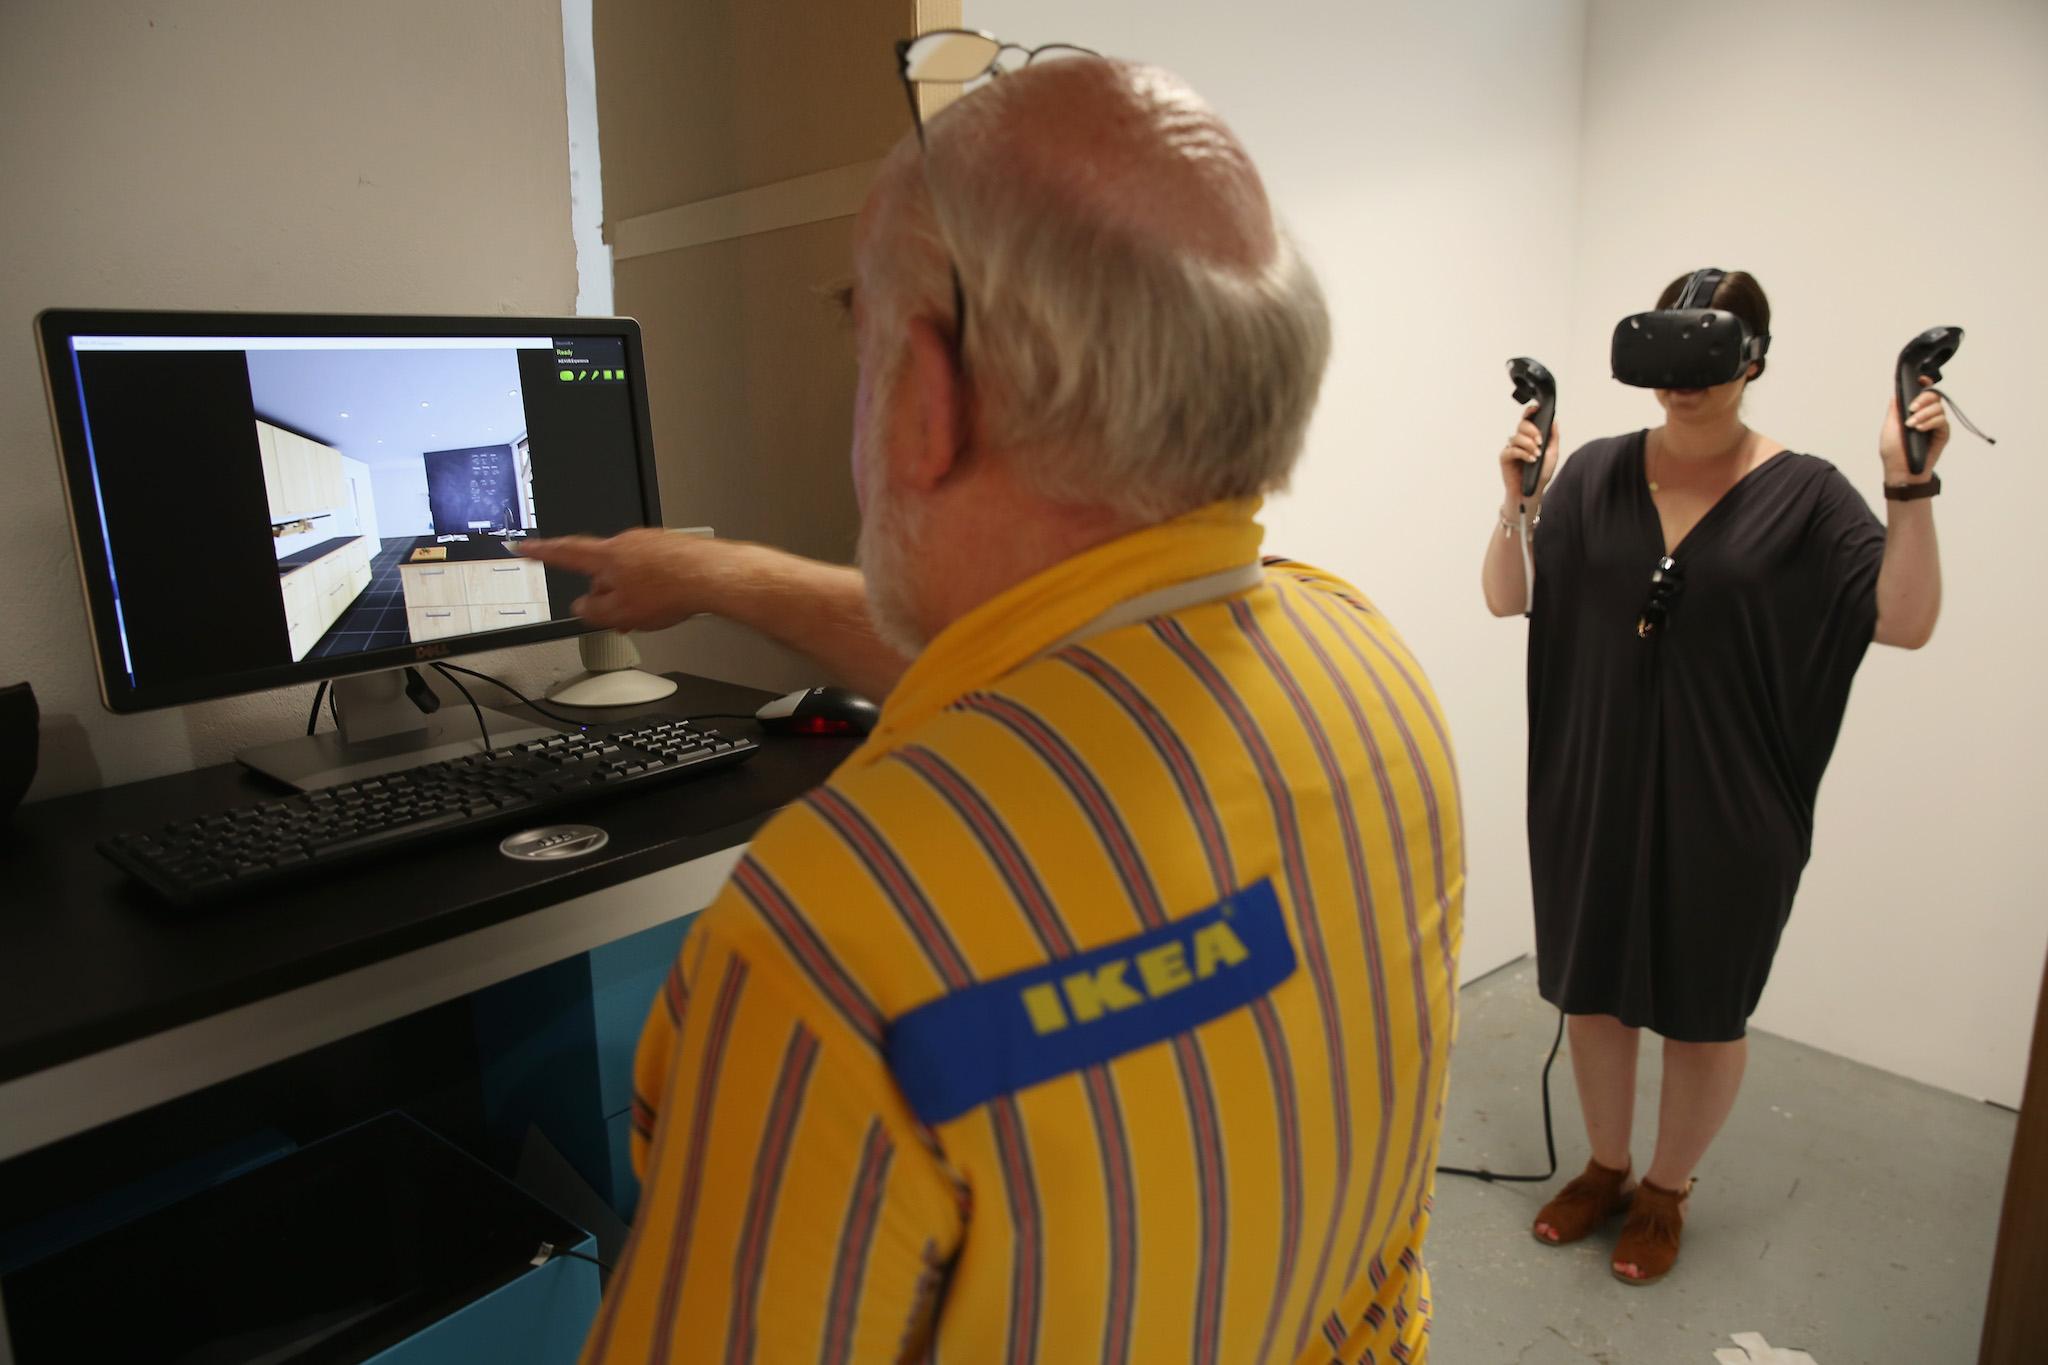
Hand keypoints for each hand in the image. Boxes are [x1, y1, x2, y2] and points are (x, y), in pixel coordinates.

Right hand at [517, 528, 736, 630]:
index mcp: (606, 555)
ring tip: (648, 617)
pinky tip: (666, 605)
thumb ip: (592, 611)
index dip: (540, 552)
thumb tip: (581, 607)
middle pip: (603, 571)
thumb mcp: (620, 613)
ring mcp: (651, 543)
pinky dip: (653, 589)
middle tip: (616, 617)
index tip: (523, 546)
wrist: (715, 576)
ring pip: (630, 574)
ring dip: (632, 595)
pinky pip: (652, 571)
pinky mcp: (672, 549)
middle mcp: (627, 542)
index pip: (564, 552)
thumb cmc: (672, 589)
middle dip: (607, 595)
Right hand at [1499, 404, 1561, 505]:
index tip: (1536, 409)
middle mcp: (1519, 440)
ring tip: (1537, 456)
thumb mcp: (1552, 454)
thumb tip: (1554, 421)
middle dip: (1532, 431)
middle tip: (1540, 442)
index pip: (1528, 419)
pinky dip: (1523, 454)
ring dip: (1529, 445)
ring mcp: (1511, 448)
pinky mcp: (1505, 458)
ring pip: (1517, 437)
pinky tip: (1531, 460)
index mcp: (1530, 437)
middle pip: (1522, 424)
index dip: (1530, 412)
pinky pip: (1512, 450)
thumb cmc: (1540, 474)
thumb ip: (1553, 437)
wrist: (1532, 491)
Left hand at [1879, 377, 1949, 483]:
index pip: (1921, 392)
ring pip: (1938, 407)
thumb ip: (1895, 410)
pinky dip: (1930, 422)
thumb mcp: (1889, 428)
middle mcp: (1926, 415)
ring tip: (1911, 425)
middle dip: (1923, 398)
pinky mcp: (1942, 434)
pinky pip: (1942, 421)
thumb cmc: (1893, 453)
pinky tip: (1919, 429)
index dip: (1923, 383)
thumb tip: (1897, 393)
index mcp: (1912, 412)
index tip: (1920, 379)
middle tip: (1912, 409)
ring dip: (1924, 414)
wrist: (1901, 472)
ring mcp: (1935, 424)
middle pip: (1933, 396)